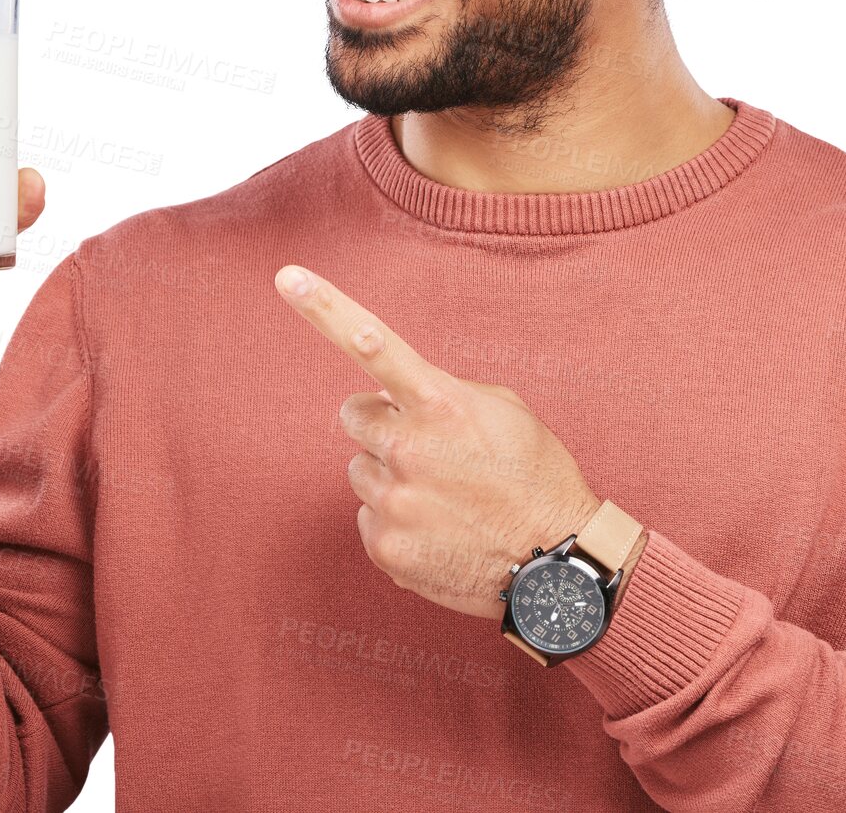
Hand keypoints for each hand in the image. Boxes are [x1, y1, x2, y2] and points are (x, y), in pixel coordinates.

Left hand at [274, 263, 601, 618]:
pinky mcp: (386, 547)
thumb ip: (443, 393)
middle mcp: (409, 448)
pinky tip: (439, 529)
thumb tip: (395, 398)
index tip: (288, 278)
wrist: (556, 566)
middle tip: (426, 446)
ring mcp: (395, 500)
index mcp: (441, 404)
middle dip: (381, 424)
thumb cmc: (535, 478)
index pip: (373, 345)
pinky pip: (367, 518)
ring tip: (444, 495)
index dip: (326, 309)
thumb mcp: (504, 413)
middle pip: (354, 416)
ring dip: (391, 475)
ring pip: (361, 471)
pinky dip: (396, 522)